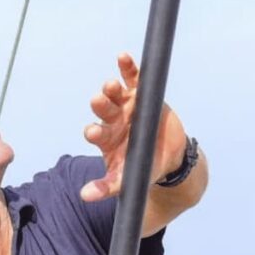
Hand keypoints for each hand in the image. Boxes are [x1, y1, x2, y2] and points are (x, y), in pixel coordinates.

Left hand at [81, 53, 186, 202]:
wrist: (169, 157)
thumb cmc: (144, 168)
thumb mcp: (126, 180)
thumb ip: (106, 186)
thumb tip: (85, 197)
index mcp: (106, 139)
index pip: (97, 134)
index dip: (94, 132)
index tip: (93, 133)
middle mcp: (113, 120)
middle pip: (104, 110)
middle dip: (101, 106)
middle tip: (98, 101)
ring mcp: (126, 105)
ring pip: (116, 93)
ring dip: (111, 88)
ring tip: (110, 85)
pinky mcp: (142, 93)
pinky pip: (133, 78)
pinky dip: (128, 67)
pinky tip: (123, 57)